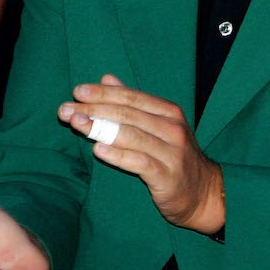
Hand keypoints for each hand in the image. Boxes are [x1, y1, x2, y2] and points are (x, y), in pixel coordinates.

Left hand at [58, 75, 224, 234]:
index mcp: (169, 112)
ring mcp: (171, 153)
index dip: (104, 93)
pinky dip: (118, 155)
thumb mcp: (159, 125)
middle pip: (128, 115)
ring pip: (131, 136)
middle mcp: (173, 129)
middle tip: (66, 110)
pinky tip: (98, 150)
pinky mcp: (167, 176)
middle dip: (95, 110)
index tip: (78, 91)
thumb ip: (133, 102)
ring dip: (100, 129)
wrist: (203, 191)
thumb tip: (107, 78)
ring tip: (76, 124)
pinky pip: (139, 163)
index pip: (132, 97)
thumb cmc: (174, 156)